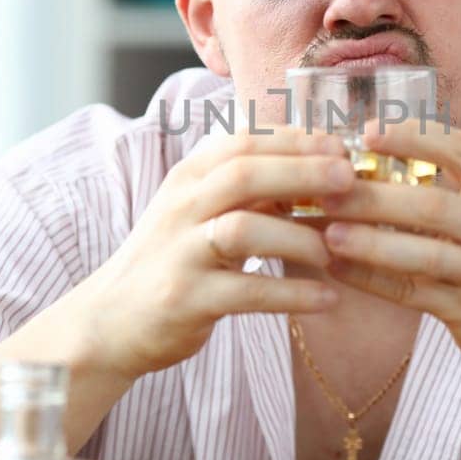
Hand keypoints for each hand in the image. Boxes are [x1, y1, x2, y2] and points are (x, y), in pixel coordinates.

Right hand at [63, 127, 354, 383]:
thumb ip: (250, 188)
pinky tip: (327, 299)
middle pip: (244, 173)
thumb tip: (320, 165)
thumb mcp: (203, 210)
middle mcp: (181, 206)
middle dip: (302, 171)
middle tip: (350, 179)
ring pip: (243, 229)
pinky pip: (247, 291)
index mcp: (189, 177)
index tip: (340, 146)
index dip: (295, 139)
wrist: (110, 320)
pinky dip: (292, 294)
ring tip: (334, 253)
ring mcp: (180, 253)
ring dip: (298, 238)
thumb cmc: (174, 259)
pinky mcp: (185, 299)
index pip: (243, 140)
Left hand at [315, 120, 460, 384]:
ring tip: (327, 233)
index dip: (412, 137)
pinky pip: (414, 293)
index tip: (367, 132)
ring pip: (423, 252)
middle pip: (431, 203)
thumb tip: (387, 160)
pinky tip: (341, 269)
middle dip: (372, 195)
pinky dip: (373, 280)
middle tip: (326, 188)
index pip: (460, 149)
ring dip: (370, 241)